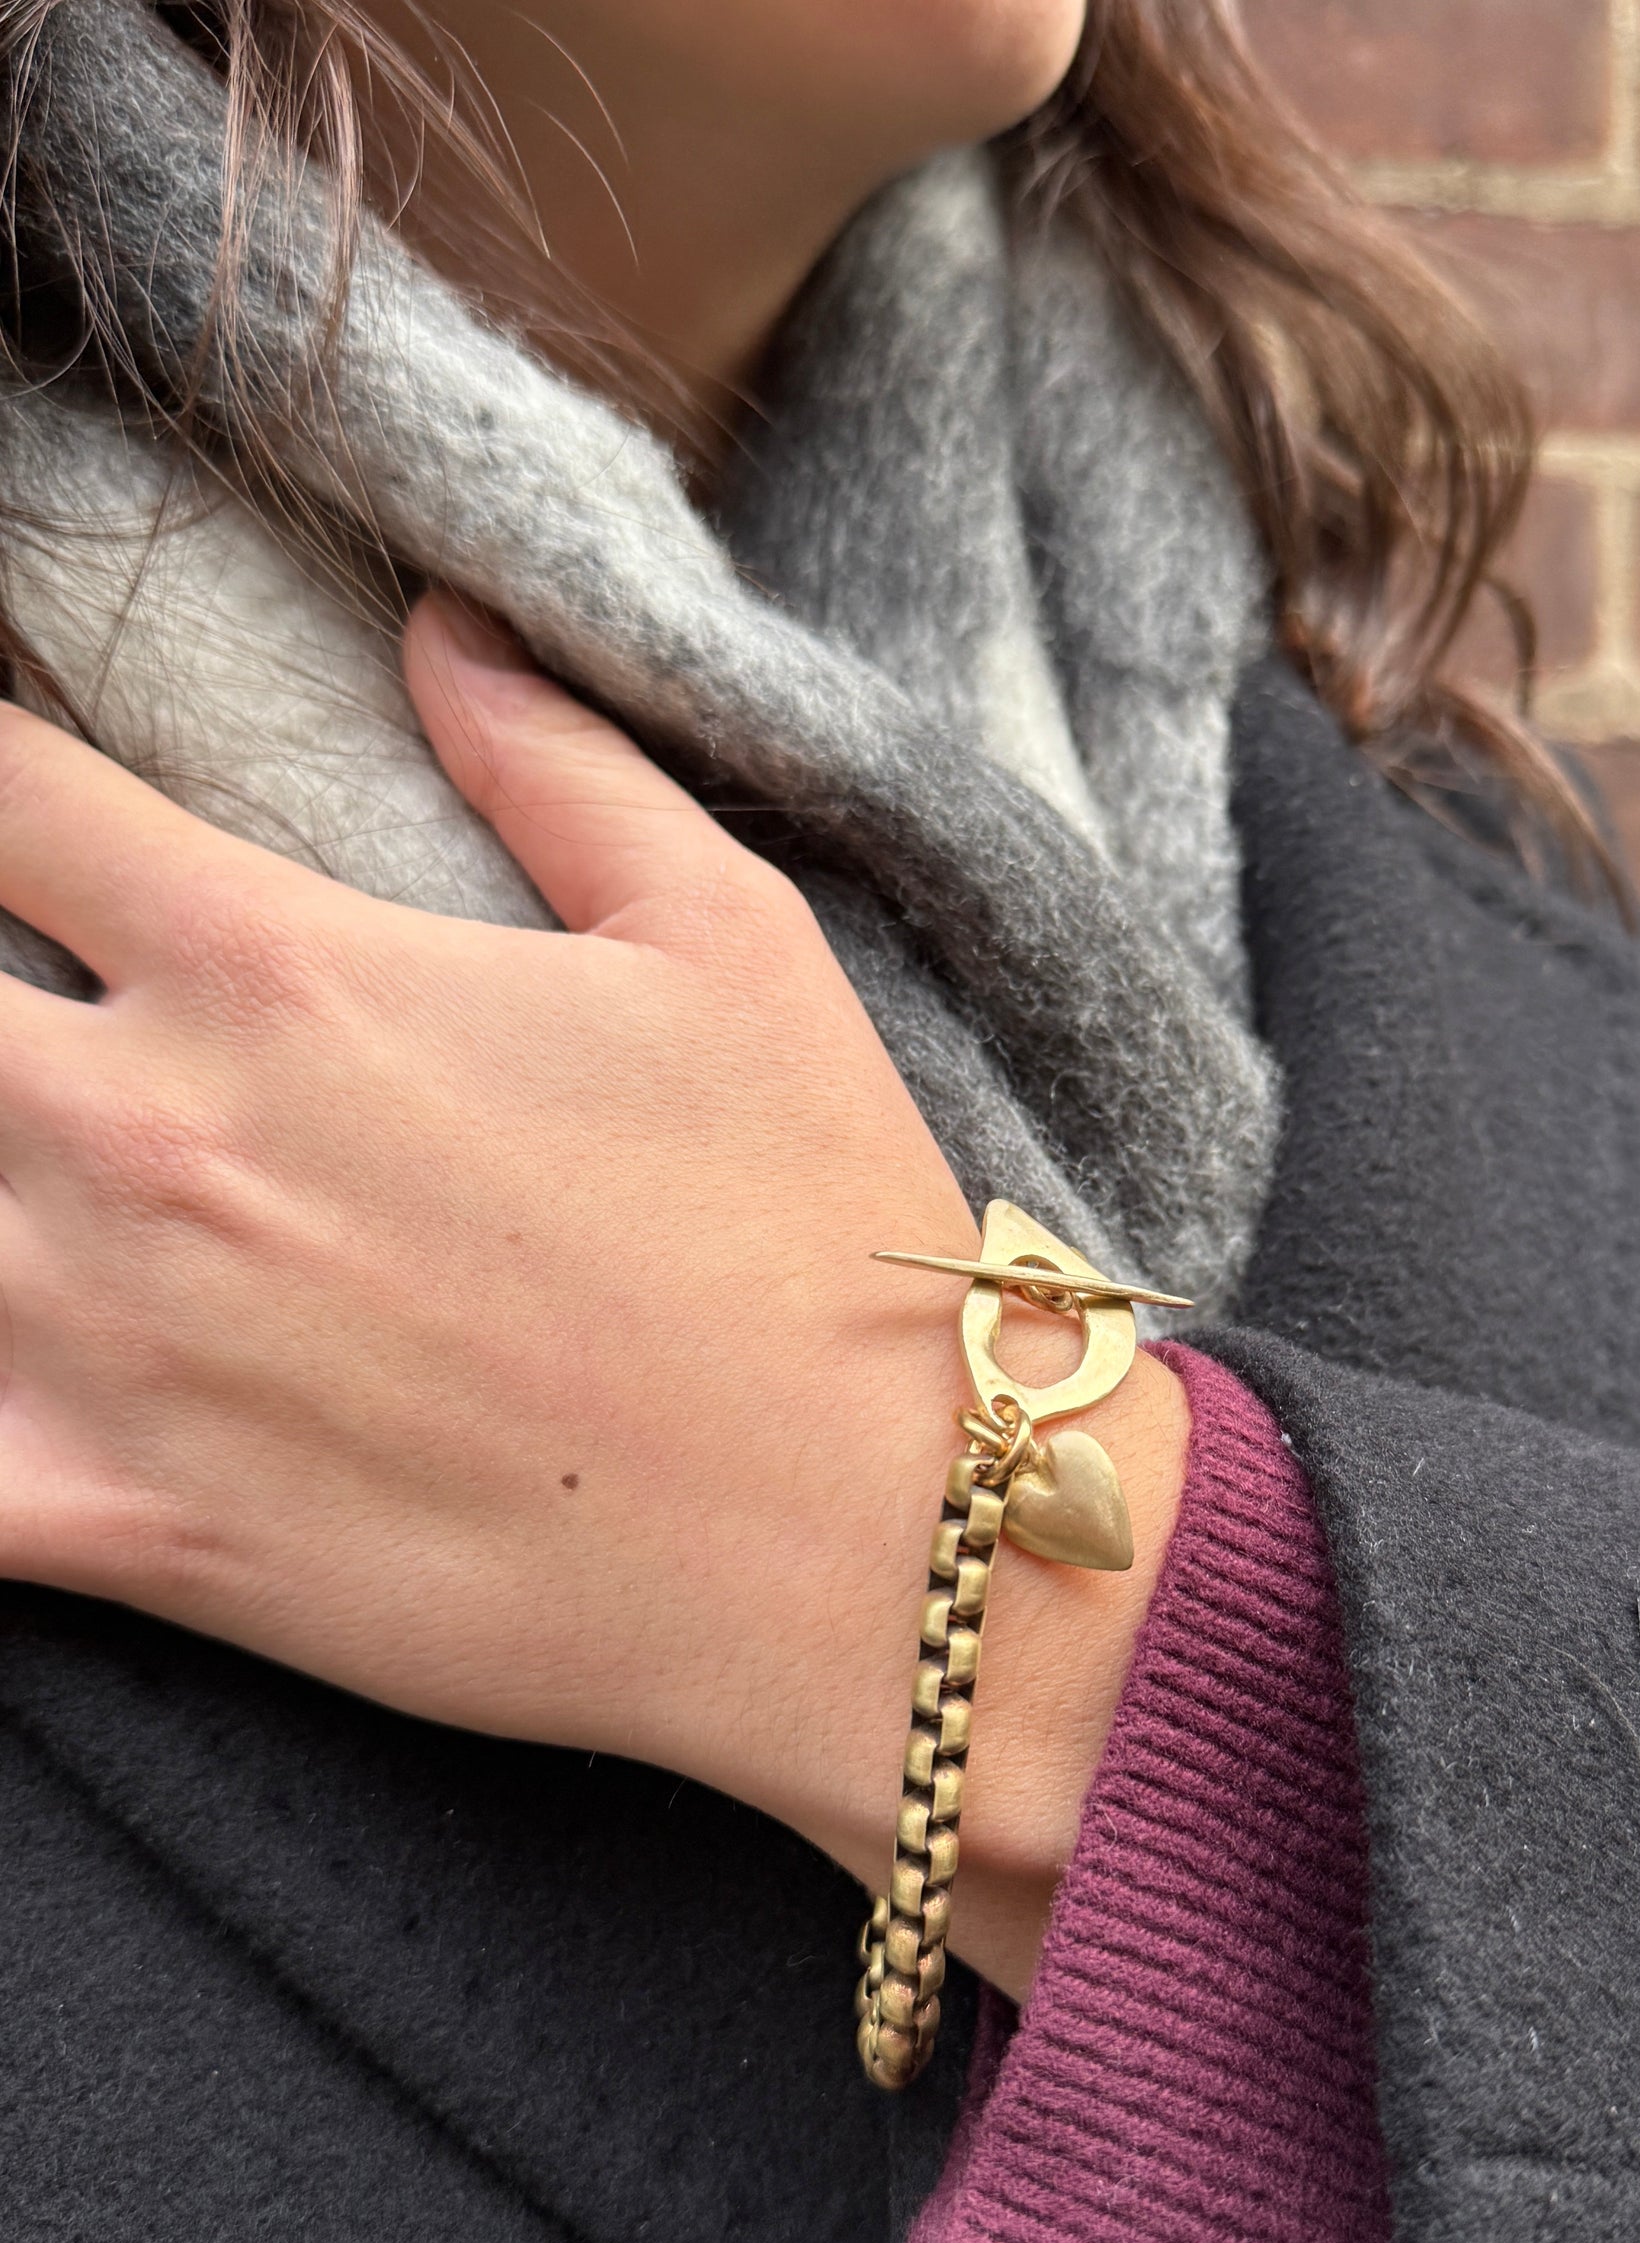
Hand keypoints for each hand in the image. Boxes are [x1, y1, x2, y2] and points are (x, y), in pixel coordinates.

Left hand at [0, 596, 1186, 1995]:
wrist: (869, 1540)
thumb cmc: (813, 1227)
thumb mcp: (734, 940)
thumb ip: (559, 766)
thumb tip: (439, 623)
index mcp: (280, 970)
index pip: (0, 790)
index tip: (29, 813)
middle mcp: (156, 1137)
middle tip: (66, 1023)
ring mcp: (118, 1344)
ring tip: (46, 1183)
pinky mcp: (134, 1526)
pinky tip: (12, 1372)